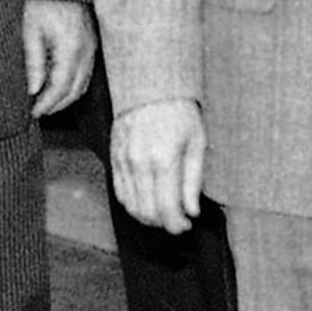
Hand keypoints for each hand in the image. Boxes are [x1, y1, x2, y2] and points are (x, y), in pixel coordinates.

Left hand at [22, 0, 95, 115]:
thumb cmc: (42, 0)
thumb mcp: (30, 30)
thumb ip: (33, 62)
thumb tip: (32, 90)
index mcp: (71, 48)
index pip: (60, 88)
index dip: (46, 104)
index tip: (31, 113)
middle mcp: (86, 50)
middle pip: (75, 90)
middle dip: (56, 105)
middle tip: (36, 112)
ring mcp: (92, 46)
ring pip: (82, 83)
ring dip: (64, 96)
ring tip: (43, 101)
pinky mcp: (91, 42)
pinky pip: (85, 72)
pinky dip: (72, 83)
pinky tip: (55, 83)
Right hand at [112, 98, 205, 232]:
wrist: (151, 84)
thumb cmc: (180, 112)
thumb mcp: (198, 143)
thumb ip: (193, 181)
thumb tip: (191, 211)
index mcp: (164, 159)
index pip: (166, 208)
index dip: (176, 225)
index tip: (186, 226)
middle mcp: (139, 163)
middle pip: (147, 211)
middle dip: (164, 223)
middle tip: (178, 221)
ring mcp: (123, 161)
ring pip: (130, 205)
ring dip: (148, 217)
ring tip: (164, 213)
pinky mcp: (113, 157)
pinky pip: (119, 192)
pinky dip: (132, 204)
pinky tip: (146, 202)